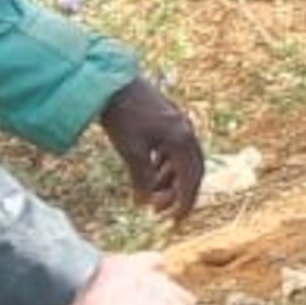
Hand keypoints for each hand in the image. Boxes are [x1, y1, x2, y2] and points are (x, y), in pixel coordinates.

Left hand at [97, 78, 205, 218]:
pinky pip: (174, 150)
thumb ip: (142, 178)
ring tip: (149, 195)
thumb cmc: (122, 116)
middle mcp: (186, 132)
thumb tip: (145, 203)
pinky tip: (150, 172)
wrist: (112, 83)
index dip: (185, 203)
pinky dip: (165, 166)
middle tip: (159, 212)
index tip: (173, 221)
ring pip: (182, 161)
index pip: (191, 179)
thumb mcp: (132, 151)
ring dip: (169, 181)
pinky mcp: (168, 120)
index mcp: (182, 139)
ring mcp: (179, 124)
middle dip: (178, 194)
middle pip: (193, 171)